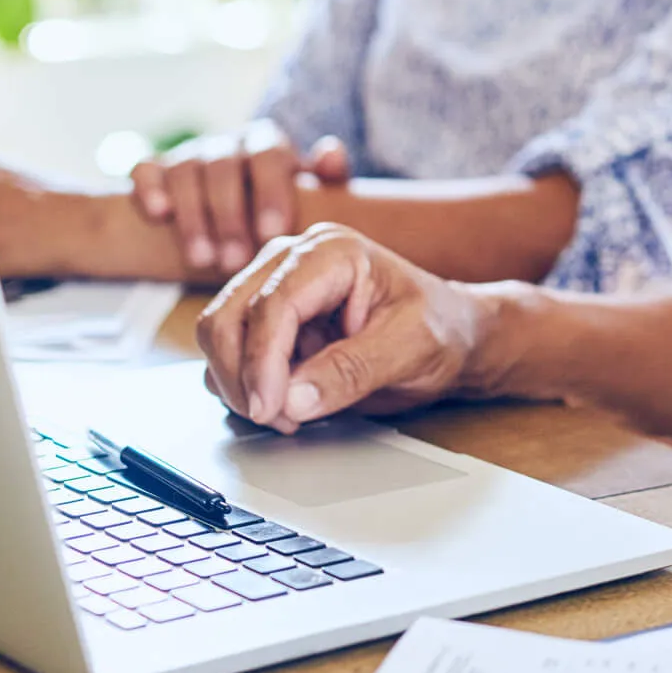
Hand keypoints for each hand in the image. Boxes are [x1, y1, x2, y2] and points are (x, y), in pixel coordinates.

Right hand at [130, 120, 351, 273]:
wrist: (241, 215)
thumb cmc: (284, 209)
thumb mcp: (314, 194)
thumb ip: (329, 178)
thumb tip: (331, 153)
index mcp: (269, 144)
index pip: (270, 155)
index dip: (269, 192)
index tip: (272, 233)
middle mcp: (230, 143)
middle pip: (225, 167)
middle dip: (229, 215)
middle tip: (235, 260)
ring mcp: (192, 153)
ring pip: (186, 171)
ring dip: (194, 216)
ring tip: (202, 260)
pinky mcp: (158, 168)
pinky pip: (146, 167)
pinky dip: (150, 186)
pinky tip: (159, 214)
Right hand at [196, 224, 485, 432]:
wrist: (452, 336)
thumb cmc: (441, 329)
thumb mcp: (410, 348)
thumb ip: (351, 371)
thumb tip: (291, 399)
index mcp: (332, 252)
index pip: (272, 304)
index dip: (262, 362)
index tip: (270, 409)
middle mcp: (293, 259)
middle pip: (228, 316)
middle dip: (241, 375)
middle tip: (276, 420)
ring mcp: (275, 286)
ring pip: (219, 334)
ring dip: (238, 383)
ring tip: (287, 415)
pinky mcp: (267, 319)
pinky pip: (229, 353)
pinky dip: (241, 386)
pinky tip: (283, 406)